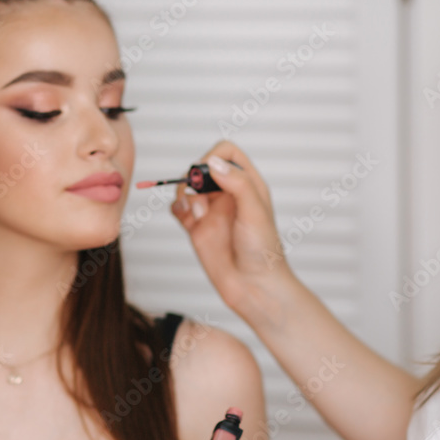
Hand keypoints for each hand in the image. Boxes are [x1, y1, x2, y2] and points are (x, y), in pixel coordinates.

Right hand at [171, 141, 297, 323]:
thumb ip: (237, 183)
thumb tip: (213, 163)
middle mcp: (228, 195)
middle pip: (202, 168)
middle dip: (195, 177)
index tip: (208, 173)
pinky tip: (185, 217)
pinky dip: (176, 208)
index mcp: (248, 185)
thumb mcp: (255, 211)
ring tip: (196, 214)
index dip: (214, 156)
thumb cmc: (263, 251)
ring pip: (187, 187)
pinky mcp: (197, 228)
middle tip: (198, 194)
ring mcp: (211, 211)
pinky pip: (179, 208)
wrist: (254, 287)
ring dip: (185, 194)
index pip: (227, 153)